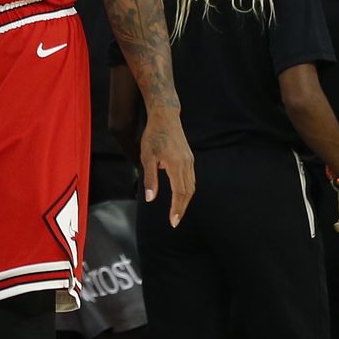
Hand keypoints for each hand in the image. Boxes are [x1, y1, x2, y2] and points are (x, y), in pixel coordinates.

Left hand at [139, 108, 195, 225]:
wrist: (165, 116)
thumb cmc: (153, 135)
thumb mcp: (147, 157)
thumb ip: (150, 179)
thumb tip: (151, 199)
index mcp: (176, 165)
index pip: (179, 193)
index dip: (177, 209)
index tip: (173, 222)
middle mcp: (186, 164)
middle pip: (188, 192)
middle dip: (182, 208)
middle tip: (175, 221)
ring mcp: (189, 160)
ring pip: (191, 185)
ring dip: (185, 200)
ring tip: (178, 211)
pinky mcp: (189, 157)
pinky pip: (191, 178)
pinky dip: (187, 189)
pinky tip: (180, 194)